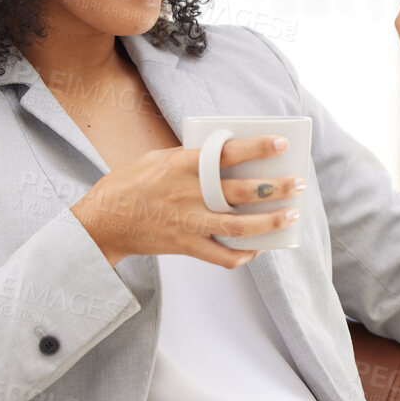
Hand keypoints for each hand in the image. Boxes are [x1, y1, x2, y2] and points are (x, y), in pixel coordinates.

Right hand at [70, 135, 305, 268]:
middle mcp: (188, 195)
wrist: (102, 222)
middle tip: (297, 184)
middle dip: (275, 188)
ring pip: (239, 227)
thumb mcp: (157, 158)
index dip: (257, 148)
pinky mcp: (185, 247)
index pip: (227, 154)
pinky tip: (258, 248)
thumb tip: (225, 155)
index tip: (281, 143)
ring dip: (270, 222)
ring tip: (290, 215)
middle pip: (242, 192)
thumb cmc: (129, 184)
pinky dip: (244, 255)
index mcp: (181, 166)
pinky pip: (222, 256)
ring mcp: (188, 223)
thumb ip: (191, 158)